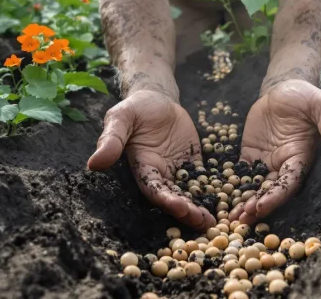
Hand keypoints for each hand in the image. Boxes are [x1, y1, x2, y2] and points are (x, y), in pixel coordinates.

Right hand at [87, 90, 216, 229]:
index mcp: (142, 167)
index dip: (166, 199)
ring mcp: (178, 169)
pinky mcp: (193, 162)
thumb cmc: (135, 108)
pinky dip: (214, 190)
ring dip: (201, 207)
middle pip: (174, 197)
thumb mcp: (120, 119)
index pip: (154, 189)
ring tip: (215, 221)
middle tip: (204, 222)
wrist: (156, 98)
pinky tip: (227, 201)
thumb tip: (93, 164)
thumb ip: (111, 140)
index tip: (180, 207)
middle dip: (188, 211)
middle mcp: (160, 173)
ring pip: (190, 193)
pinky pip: (204, 179)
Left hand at [229, 80, 320, 223]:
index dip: (275, 197)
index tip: (261, 208)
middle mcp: (283, 165)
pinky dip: (230, 186)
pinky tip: (218, 197)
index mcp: (301, 159)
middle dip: (255, 207)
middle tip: (238, 221)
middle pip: (269, 191)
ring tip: (227, 219)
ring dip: (242, 202)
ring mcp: (266, 162)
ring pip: (253, 187)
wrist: (285, 87)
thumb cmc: (308, 97)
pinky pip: (240, 174)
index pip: (288, 183)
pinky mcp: (250, 155)